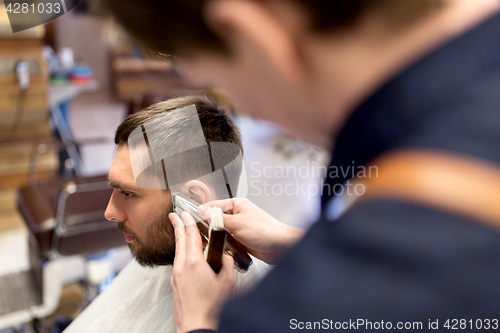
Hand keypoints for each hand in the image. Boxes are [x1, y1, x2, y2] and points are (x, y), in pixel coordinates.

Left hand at [169, 212, 234, 332]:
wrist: (196, 326)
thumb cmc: (211, 307)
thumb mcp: (227, 281)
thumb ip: (226, 263)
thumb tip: (224, 256)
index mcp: (193, 262)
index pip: (190, 235)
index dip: (188, 221)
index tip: (185, 212)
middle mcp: (181, 266)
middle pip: (179, 240)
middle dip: (177, 225)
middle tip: (174, 215)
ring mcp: (176, 276)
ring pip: (178, 252)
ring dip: (180, 240)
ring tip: (182, 233)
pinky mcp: (175, 285)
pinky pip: (178, 263)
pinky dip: (182, 254)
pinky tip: (188, 257)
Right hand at [197, 198, 305, 263]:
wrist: (280, 246)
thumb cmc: (265, 231)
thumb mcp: (236, 223)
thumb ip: (217, 218)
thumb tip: (202, 211)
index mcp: (237, 205)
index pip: (214, 205)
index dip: (202, 212)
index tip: (191, 218)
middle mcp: (238, 214)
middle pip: (216, 219)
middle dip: (210, 227)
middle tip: (202, 234)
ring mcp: (240, 227)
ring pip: (221, 231)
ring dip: (218, 237)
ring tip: (214, 242)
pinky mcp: (242, 239)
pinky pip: (228, 241)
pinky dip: (225, 245)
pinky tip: (223, 248)